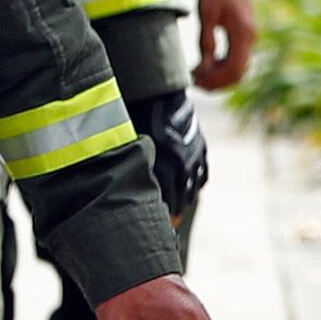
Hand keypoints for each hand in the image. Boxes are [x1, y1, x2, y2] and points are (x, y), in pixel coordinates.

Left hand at [138, 84, 211, 214]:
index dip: (161, 213)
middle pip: (180, 197)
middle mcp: (182, 164)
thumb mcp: (129, 146)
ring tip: (178, 210)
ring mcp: (194, 156)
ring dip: (185, 200)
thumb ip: (130, 167)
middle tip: (168, 223)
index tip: (157, 225)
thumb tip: (117, 188)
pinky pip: (203, 174)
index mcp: (163, 166)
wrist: (158, 94)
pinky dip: (197, 184)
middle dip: (174, 211)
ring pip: (193, 188)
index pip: (164, 199)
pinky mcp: (201, 148)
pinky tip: (191, 190)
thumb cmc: (136, 120)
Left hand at [189, 0, 256, 93]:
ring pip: (239, 69)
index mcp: (242, 34)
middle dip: (217, 82)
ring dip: (220, 76)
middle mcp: (250, 39)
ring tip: (199, 74)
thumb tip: (204, 68)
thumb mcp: (207, 15)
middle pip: (238, 74)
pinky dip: (224, 67)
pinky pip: (237, 60)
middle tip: (195, 81)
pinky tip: (208, 65)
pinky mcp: (245, 36)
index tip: (196, 80)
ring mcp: (250, 38)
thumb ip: (206, 42)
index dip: (215, 80)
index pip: (233, 69)